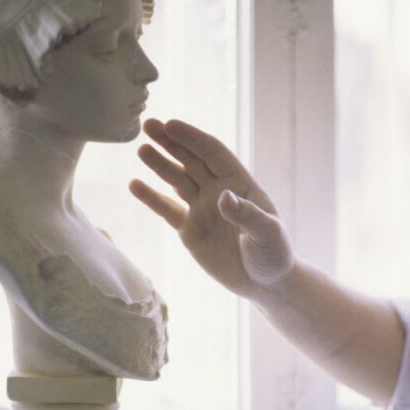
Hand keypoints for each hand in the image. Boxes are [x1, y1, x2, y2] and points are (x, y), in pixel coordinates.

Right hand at [129, 118, 294, 299]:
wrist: (266, 284)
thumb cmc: (274, 254)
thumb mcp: (267, 234)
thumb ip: (247, 216)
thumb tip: (223, 198)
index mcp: (239, 184)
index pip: (213, 153)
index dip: (192, 138)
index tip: (171, 125)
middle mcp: (218, 191)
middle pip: (191, 160)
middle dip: (171, 142)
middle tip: (148, 125)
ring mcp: (202, 210)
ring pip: (177, 180)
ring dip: (159, 164)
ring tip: (141, 149)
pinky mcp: (190, 231)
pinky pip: (167, 210)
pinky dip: (151, 198)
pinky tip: (135, 185)